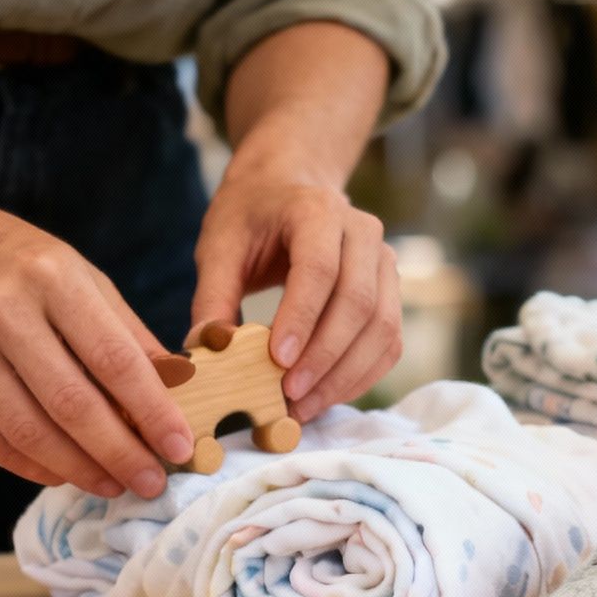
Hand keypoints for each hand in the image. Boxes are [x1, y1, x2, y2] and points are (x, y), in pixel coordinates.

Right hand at [0, 197, 193, 497]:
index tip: (179, 447)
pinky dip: (29, 465)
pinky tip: (61, 474)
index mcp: (52, 278)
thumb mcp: (81, 275)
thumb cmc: (16, 259)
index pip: (114, 359)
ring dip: (76, 469)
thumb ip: (126, 332)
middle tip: (151, 483)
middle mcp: (0, 310)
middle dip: (118, 453)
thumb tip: (176, 389)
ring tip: (112, 484)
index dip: (152, 412)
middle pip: (69, 404)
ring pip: (25, 430)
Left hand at [190, 167, 400, 421]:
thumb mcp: (220, 245)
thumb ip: (212, 297)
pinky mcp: (391, 293)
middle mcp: (363, 233)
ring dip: (345, 376)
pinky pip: (388, 344)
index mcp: (318, 210)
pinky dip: (360, 377)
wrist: (290, 189)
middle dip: (324, 357)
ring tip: (303, 407)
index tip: (276, 361)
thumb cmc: (251, 217)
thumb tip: (205, 351)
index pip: (320, 269)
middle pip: (359, 302)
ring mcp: (385, 263)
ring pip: (382, 329)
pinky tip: (325, 396)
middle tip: (288, 396)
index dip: (302, 318)